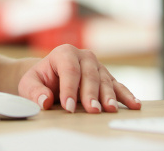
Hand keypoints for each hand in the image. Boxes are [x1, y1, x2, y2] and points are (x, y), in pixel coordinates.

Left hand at [17, 44, 140, 113]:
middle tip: (92, 110)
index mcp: (64, 53)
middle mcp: (84, 56)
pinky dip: (126, 96)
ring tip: (111, 109)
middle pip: (89, 75)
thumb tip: (45, 100)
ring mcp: (97, 66)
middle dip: (91, 94)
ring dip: (109, 96)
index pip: (69, 70)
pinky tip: (134, 105)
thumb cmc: (41, 80)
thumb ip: (34, 91)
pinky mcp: (106, 78)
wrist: (50, 77)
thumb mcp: (30, 83)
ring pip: (105, 80)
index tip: (68, 107)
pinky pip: (118, 86)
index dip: (69, 89)